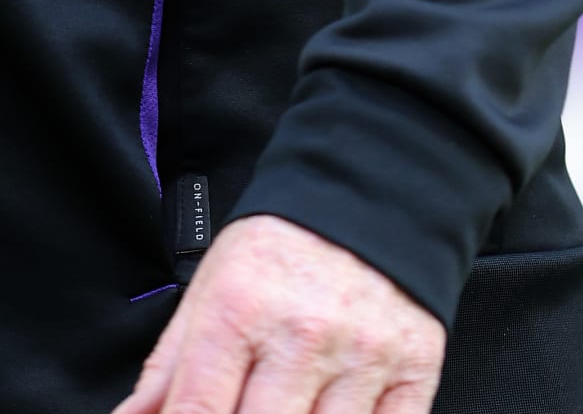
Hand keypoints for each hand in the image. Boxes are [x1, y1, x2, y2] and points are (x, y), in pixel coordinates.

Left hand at [112, 214, 445, 413]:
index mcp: (240, 308)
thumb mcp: (211, 287)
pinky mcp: (413, 368)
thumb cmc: (280, 247)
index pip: (199, 411)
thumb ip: (168, 368)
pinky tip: (331, 411)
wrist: (368, 190)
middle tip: (245, 408)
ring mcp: (362, 355)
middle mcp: (301, 332)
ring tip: (285, 406)